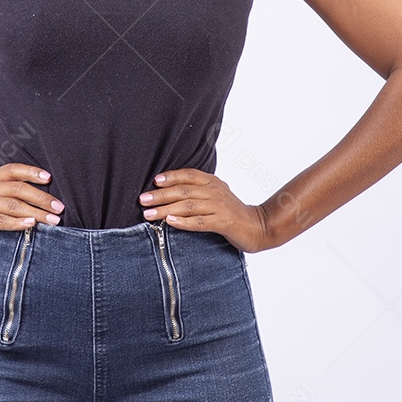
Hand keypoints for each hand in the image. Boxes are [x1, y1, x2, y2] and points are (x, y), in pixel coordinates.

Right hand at [0, 163, 64, 242]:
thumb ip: (7, 187)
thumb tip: (39, 192)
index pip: (14, 169)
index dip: (32, 172)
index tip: (49, 177)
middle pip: (19, 189)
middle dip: (42, 198)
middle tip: (59, 207)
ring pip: (13, 206)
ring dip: (36, 213)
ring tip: (52, 220)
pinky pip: (0, 220)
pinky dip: (17, 223)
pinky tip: (30, 225)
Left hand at [139, 167, 273, 252]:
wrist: (258, 226)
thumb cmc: (231, 212)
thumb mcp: (215, 196)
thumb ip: (197, 191)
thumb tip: (167, 192)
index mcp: (212, 182)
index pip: (188, 175)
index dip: (171, 177)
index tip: (154, 181)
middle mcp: (215, 191)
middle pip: (184, 191)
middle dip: (161, 195)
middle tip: (143, 199)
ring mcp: (219, 207)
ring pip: (188, 206)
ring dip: (166, 209)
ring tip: (149, 214)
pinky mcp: (223, 222)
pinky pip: (200, 222)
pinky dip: (183, 222)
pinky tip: (170, 222)